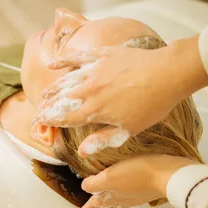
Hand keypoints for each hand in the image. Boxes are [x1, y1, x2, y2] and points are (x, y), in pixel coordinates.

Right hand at [39, 35, 207, 156]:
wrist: (167, 74)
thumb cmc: (151, 105)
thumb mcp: (128, 130)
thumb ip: (102, 139)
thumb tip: (81, 151)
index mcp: (95, 111)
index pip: (66, 118)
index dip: (52, 121)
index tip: (42, 122)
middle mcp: (89, 90)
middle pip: (62, 100)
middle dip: (50, 106)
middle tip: (40, 110)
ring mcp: (94, 71)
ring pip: (66, 81)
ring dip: (54, 88)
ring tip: (45, 94)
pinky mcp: (102, 56)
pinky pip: (77, 58)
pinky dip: (63, 60)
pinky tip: (53, 62)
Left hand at [79, 154, 194, 207]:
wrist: (165, 175)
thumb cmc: (137, 173)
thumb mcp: (109, 176)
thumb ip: (95, 183)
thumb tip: (85, 187)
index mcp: (110, 196)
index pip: (94, 203)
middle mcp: (122, 199)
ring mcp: (135, 197)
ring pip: (120, 207)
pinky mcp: (147, 191)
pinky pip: (133, 199)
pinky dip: (127, 201)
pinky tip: (131, 199)